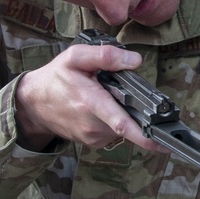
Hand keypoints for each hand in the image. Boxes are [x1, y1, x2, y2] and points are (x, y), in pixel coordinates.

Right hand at [14, 42, 163, 151]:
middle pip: (130, 124)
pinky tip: (104, 108)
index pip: (122, 123)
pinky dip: (115, 120)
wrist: (34, 103)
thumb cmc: (56, 78)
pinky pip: (114, 132)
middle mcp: (93, 125)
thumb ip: (105, 55)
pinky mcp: (93, 142)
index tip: (165, 142)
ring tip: (109, 98)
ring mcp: (93, 136)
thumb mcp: (75, 57)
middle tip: (131, 97)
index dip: (146, 135)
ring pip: (123, 128)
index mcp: (91, 103)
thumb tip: (134, 60)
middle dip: (138, 113)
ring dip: (125, 115)